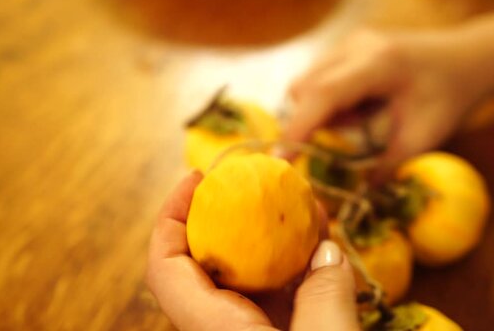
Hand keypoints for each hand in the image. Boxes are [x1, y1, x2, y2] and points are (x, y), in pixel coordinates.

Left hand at [147, 172, 359, 330]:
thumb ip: (325, 298)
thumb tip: (328, 252)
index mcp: (213, 328)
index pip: (165, 266)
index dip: (170, 216)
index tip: (198, 178)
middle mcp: (223, 326)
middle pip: (208, 259)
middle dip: (231, 214)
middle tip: (257, 180)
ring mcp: (253, 329)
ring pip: (250, 272)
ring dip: (275, 235)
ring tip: (303, 201)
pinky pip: (282, 291)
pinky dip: (300, 264)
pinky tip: (326, 240)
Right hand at [284, 29, 491, 169]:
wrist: (467, 59)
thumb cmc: (450, 97)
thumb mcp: (423, 137)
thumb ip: (386, 166)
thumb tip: (352, 196)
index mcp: (378, 64)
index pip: (322, 94)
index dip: (297, 127)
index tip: (282, 160)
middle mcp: (355, 46)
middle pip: (304, 88)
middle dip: (310, 122)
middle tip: (345, 138)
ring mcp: (349, 42)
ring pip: (306, 83)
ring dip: (321, 111)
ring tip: (362, 119)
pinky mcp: (346, 47)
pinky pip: (318, 79)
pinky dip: (329, 101)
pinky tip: (361, 106)